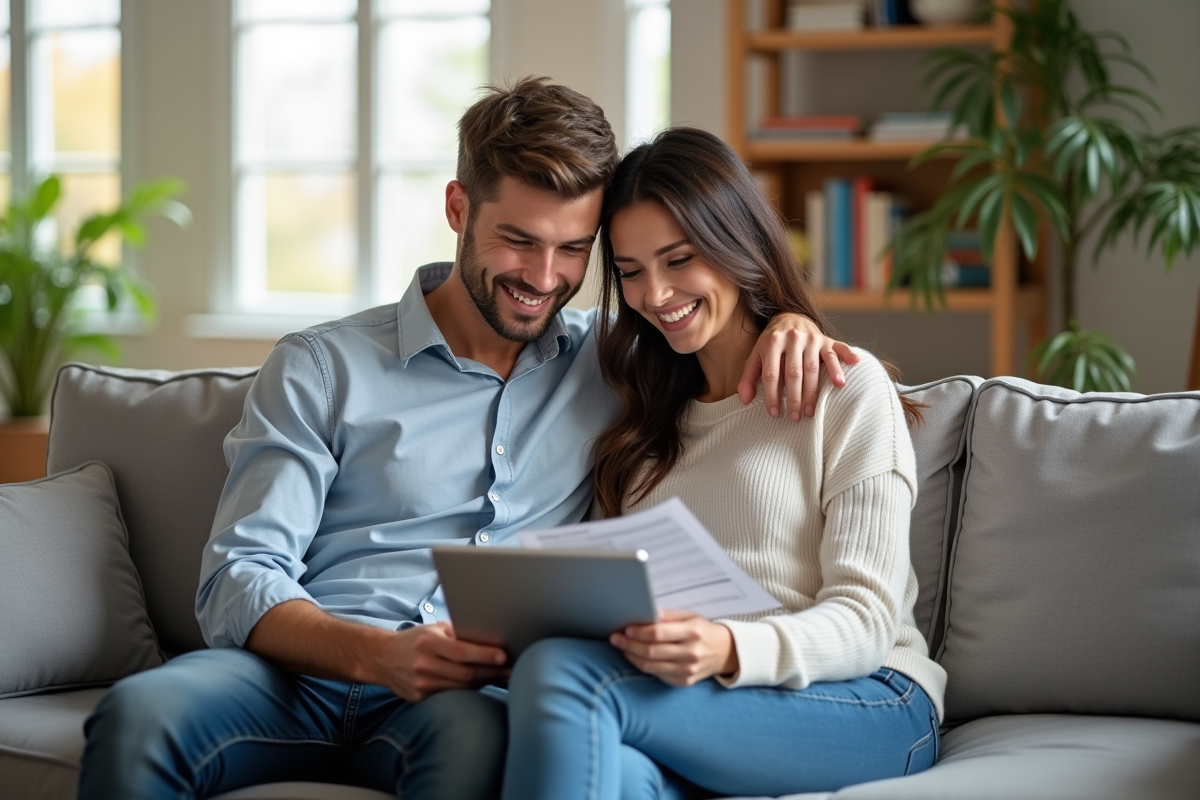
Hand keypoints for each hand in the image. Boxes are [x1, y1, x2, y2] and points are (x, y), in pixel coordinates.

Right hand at [371, 622, 508, 701]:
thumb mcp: (433, 630)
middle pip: (465, 673)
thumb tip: (489, 638)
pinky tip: (479, 684)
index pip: (461, 651)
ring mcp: (420, 684)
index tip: (503, 656)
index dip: (484, 655)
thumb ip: (458, 634)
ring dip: (483, 682)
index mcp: (428, 643)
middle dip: (491, 672)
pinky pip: (450, 696)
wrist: (382, 658)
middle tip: (510, 670)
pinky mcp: (419, 698)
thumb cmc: (415, 640)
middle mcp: (423, 664)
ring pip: (460, 687)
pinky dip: (467, 691)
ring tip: (499, 677)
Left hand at [609, 610, 738, 686]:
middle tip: (615, 638)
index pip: (658, 633)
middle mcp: (691, 653)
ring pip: (651, 666)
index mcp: (692, 632)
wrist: (725, 652)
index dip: (638, 632)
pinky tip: (635, 657)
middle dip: (629, 645)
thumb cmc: (702, 630)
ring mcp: (688, 670)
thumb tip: (646, 614)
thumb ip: (668, 616)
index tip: (626, 629)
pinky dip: (643, 666)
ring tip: (622, 648)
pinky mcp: (685, 682)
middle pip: (651, 651)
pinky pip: (658, 675)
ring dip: (632, 657)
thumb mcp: (690, 616)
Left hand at [738, 314, 857, 419]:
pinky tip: (842, 382)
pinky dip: (843, 363)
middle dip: (794, 398)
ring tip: (811, 411)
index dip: (772, 395)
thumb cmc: (771, 343)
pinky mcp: (826, 340)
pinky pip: (837, 351)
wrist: (790, 316)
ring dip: (814, 392)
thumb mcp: (756, 356)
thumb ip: (749, 377)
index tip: (774, 413)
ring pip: (814, 368)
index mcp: (772, 342)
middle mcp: (793, 338)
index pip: (772, 374)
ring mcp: (811, 338)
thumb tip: (744, 400)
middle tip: (795, 417)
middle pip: (794, 373)